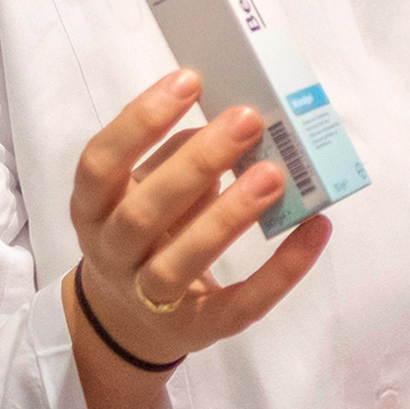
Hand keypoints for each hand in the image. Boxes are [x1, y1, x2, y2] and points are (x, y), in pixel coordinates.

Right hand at [63, 69, 329, 408]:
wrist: (125, 321)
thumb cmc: (146, 229)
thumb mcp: (143, 187)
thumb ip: (175, 153)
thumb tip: (229, 115)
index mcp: (94, 208)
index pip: (101, 163)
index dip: (140, 121)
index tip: (189, 79)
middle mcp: (112, 253)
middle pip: (143, 213)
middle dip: (196, 163)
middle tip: (248, 120)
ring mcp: (150, 298)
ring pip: (181, 263)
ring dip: (229, 216)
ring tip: (275, 173)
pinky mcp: (198, 329)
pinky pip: (240, 304)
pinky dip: (281, 271)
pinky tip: (315, 229)